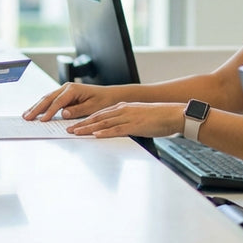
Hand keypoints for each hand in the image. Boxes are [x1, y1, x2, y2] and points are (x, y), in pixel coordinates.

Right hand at [21, 82, 122, 121]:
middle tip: (27, 117)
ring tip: (26, 115)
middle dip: (36, 108)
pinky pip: (50, 101)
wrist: (109, 95)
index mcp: (73, 89)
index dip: (49, 111)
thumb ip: (77, 110)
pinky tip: (35, 112)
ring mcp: (64, 91)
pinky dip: (42, 106)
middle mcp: (66, 88)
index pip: (58, 102)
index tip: (43, 120)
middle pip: (48, 98)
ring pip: (46, 99)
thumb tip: (63, 113)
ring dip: (36, 107)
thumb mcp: (92, 107)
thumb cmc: (102, 101)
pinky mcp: (63, 96)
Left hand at [64, 102, 184, 138]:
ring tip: (75, 132)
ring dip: (88, 128)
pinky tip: (95, 135)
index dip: (86, 119)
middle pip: (97, 117)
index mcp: (123, 107)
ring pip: (103, 123)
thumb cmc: (159, 118)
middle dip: (81, 123)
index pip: (100, 113)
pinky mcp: (135, 126)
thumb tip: (119, 129)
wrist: (174, 114)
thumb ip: (127, 122)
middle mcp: (123, 110)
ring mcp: (128, 117)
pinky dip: (104, 132)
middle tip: (68, 129)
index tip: (75, 124)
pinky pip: (116, 129)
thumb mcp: (139, 117)